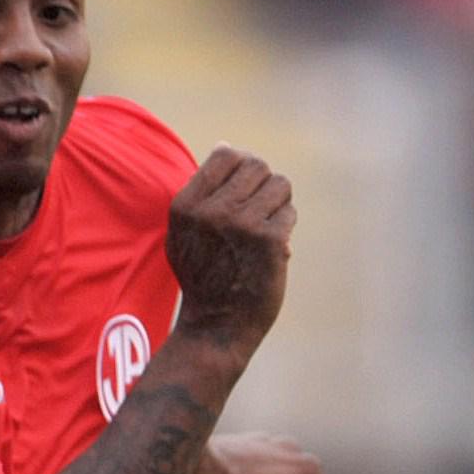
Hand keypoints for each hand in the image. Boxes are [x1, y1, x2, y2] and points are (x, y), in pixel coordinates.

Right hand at [165, 146, 294, 362]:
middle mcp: (211, 212)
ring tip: (262, 232)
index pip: (227, 155)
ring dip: (277, 207)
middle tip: (256, 216)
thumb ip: (202, 192)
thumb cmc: (203, 278)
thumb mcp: (185, 234)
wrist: (216, 328)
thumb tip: (226, 146)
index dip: (241, 169)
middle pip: (257, 166)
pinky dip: (285, 229)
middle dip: (263, 188)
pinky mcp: (268, 241)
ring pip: (280, 185)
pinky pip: (289, 213)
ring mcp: (240, 225)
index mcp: (186, 206)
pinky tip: (271, 250)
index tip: (240, 195)